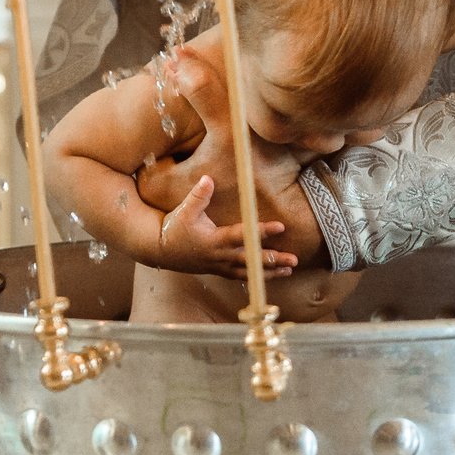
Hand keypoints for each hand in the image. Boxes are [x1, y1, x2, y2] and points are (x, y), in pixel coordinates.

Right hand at [140, 105, 331, 276]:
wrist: (160, 251)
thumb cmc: (174, 228)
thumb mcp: (184, 210)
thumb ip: (198, 195)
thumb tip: (208, 178)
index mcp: (214, 241)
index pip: (243, 236)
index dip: (262, 231)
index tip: (281, 227)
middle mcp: (220, 257)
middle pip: (251, 260)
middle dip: (273, 260)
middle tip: (294, 259)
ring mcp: (220, 267)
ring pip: (249, 271)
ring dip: (271, 272)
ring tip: (290, 269)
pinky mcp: (219, 271)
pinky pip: (242, 276)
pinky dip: (258, 276)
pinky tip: (273, 275)